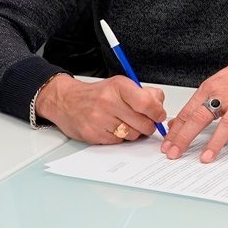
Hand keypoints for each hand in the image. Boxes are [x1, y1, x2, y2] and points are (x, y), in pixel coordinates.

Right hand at [35, 74, 165, 143]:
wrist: (67, 101)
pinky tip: (112, 128)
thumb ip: (146, 94)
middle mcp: (108, 101)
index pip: (147, 103)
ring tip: (124, 122)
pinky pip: (118, 142)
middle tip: (142, 121)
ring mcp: (99, 119)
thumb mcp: (122, 85)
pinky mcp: (93, 134)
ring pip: (133, 135)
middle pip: (143, 124)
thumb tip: (160, 109)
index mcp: (119, 86)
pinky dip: (119, 137)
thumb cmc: (99, 94)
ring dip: (133, 132)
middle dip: (147, 125)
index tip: (158, 115)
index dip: (157, 113)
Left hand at [161, 47, 227, 162]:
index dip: (175, 130)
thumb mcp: (215, 83)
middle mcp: (223, 96)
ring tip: (205, 158)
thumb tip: (178, 122)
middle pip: (200, 118)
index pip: (188, 112)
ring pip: (225, 125)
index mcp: (209, 88)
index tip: (167, 144)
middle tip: (174, 153)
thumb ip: (198, 103)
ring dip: (214, 143)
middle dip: (184, 138)